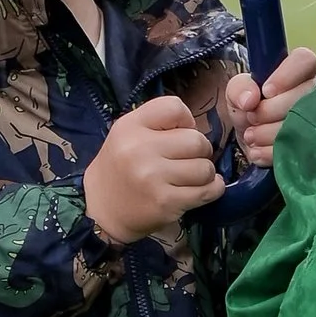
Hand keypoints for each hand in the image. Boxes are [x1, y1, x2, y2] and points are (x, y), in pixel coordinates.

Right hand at [84, 95, 223, 242]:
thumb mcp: (128, 134)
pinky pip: (207, 191)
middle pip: (197, 140)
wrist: (102, 209)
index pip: (174, 107)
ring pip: (205, 168)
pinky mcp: (166, 202)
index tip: (180, 133)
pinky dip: (213, 189)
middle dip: (201, 150)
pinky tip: (204, 188)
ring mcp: (153, 178)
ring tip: (192, 176)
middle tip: (189, 159)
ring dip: (205, 173)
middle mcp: (139, 149)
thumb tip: (198, 128)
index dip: (185, 120)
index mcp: (130, 126)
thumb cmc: (122, 167)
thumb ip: (159, 123)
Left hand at [222, 48, 315, 168]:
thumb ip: (239, 88)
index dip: (286, 76)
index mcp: (300, 71)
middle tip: (252, 118)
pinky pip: (300, 150)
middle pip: (304, 95)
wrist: (253, 143)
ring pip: (304, 123)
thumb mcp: (237, 94)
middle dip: (271, 110)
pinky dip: (273, 153)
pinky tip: (258, 152)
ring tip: (251, 136)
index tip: (266, 92)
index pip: (304, 61)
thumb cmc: (250, 110)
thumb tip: (250, 99)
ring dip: (270, 133)